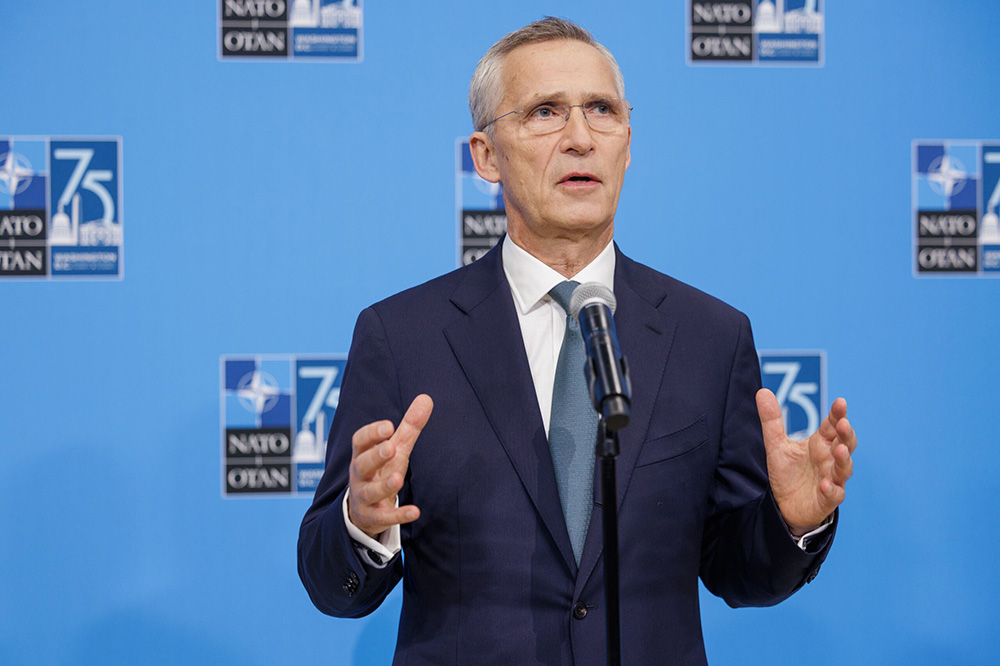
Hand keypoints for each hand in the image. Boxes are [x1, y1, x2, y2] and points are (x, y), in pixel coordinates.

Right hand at [348, 394, 432, 538]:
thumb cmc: (380, 470)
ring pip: (369, 492)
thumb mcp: (395, 448)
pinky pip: (383, 517)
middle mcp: (359, 475)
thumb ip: (409, 426)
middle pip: (362, 464)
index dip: (371, 433)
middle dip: (375, 456)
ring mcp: (364, 497)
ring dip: (384, 485)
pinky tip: (415, 512)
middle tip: (390, 448)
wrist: (363, 509)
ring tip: (399, 479)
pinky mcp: (372, 517)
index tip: (388, 426)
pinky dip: (398, 515)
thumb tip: (427, 398)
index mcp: (363, 454)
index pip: (360, 441)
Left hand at [756, 388, 856, 534]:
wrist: (784, 505)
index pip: (833, 425)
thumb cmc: (787, 473)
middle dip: (846, 434)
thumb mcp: (776, 445)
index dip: (837, 415)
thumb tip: (762, 390)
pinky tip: (825, 485)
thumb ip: (772, 420)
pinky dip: (832, 489)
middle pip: (845, 443)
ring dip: (844, 460)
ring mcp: (832, 479)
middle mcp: (830, 459)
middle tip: (844, 423)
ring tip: (840, 450)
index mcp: (821, 443)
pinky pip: (834, 494)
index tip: (840, 402)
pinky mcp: (827, 499)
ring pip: (844, 468)